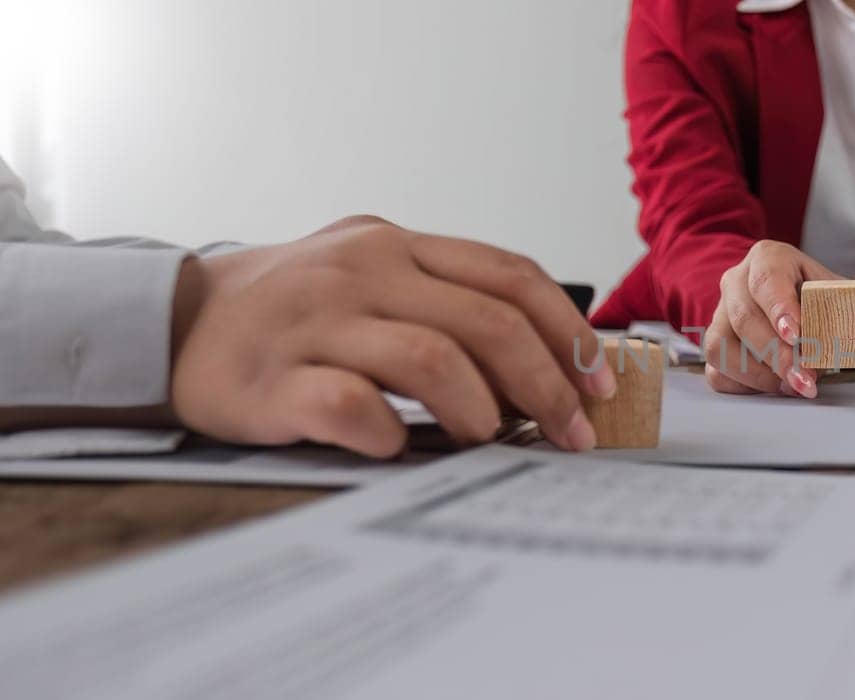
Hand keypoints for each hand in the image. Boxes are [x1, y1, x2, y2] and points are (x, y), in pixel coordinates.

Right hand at [168, 216, 613, 457]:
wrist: (173, 321)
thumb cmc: (297, 312)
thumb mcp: (373, 278)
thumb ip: (447, 301)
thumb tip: (553, 364)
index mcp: (397, 244)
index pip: (509, 275)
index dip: (568, 331)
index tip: (599, 382)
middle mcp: (360, 271)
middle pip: (487, 322)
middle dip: (548, 386)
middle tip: (571, 434)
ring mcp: (314, 323)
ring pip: (432, 359)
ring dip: (481, 412)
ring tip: (489, 441)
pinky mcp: (270, 380)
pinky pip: (351, 405)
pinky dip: (392, 434)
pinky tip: (400, 449)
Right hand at [703, 241, 854, 396]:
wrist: (780, 294)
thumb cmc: (812, 293)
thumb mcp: (840, 293)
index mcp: (768, 259)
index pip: (767, 280)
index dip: (780, 307)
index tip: (797, 335)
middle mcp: (735, 282)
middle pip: (744, 318)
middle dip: (777, 353)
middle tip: (806, 379)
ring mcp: (719, 315)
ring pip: (723, 346)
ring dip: (760, 373)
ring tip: (795, 386)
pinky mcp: (715, 344)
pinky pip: (718, 370)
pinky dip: (746, 385)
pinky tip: (775, 389)